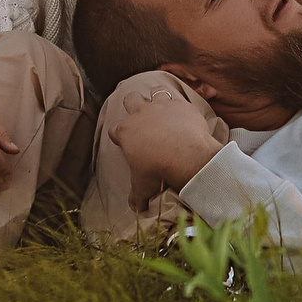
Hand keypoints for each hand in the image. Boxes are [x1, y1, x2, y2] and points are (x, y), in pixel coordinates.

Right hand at [110, 83, 223, 208]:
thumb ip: (137, 197)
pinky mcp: (181, 104)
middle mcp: (141, 114)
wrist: (185, 155)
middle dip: (133, 104)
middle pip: (130, 99)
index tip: (125, 143)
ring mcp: (161, 106)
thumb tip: (136, 210)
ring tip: (165, 109)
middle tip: (141, 116)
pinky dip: (182, 107)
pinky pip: (180, 99)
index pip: (114, 130)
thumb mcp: (143, 187)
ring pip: (155, 92)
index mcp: (126, 132)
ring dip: (158, 99)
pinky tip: (186, 116)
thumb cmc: (158, 171)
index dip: (119, 136)